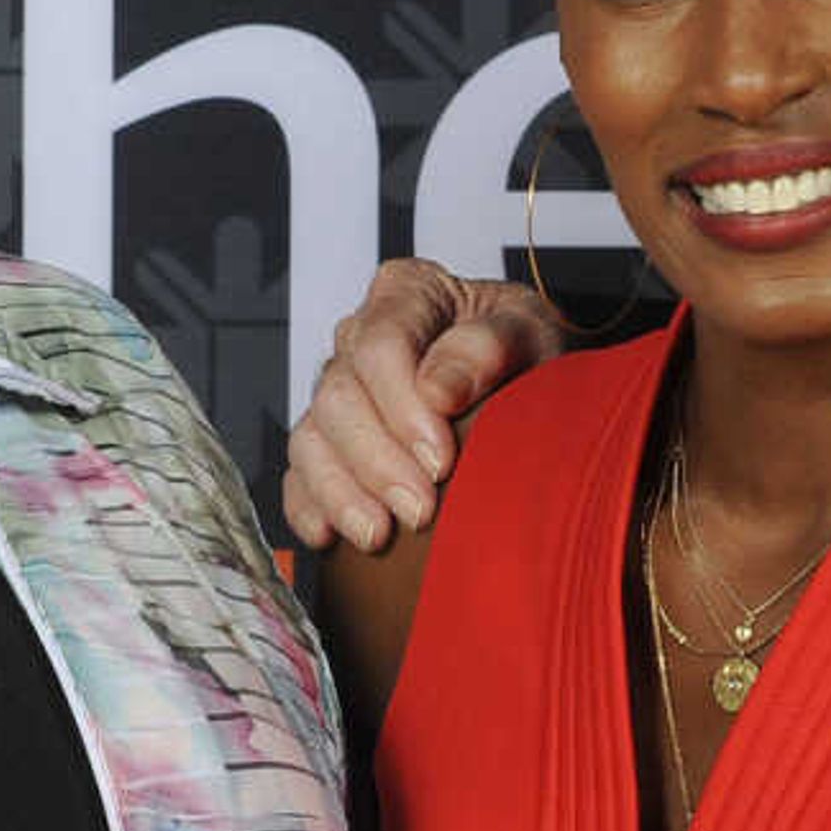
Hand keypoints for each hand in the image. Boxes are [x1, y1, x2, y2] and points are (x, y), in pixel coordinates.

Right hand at [279, 260, 560, 550]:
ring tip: (378, 535)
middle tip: (420, 509)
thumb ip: (489, 347)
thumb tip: (437, 390)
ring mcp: (338, 390)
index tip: (441, 459)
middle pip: (339, 398)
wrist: (528, 379)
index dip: (401, 406)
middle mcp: (358, 338)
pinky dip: (309, 506)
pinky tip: (329, 536)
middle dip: (377, 461)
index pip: (380, 345)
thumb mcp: (531, 331)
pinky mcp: (329, 441)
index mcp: (406, 294)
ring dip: (341, 492)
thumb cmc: (527, 349)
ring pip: (312, 438)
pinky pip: (299, 473)